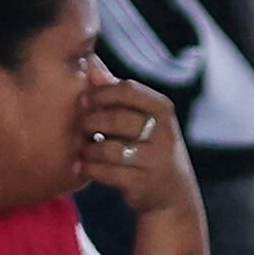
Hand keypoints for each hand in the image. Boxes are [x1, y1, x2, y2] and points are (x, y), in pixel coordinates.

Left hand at [75, 71, 197, 239]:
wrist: (172, 193)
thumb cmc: (149, 145)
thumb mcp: (141, 116)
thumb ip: (116, 91)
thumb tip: (91, 61)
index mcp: (163, 109)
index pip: (128, 90)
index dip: (100, 93)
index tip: (84, 100)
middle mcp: (165, 133)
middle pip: (117, 118)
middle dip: (91, 121)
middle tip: (80, 127)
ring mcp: (156, 160)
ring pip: (110, 149)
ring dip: (89, 149)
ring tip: (81, 150)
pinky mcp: (143, 184)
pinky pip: (108, 173)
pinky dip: (90, 169)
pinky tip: (81, 167)